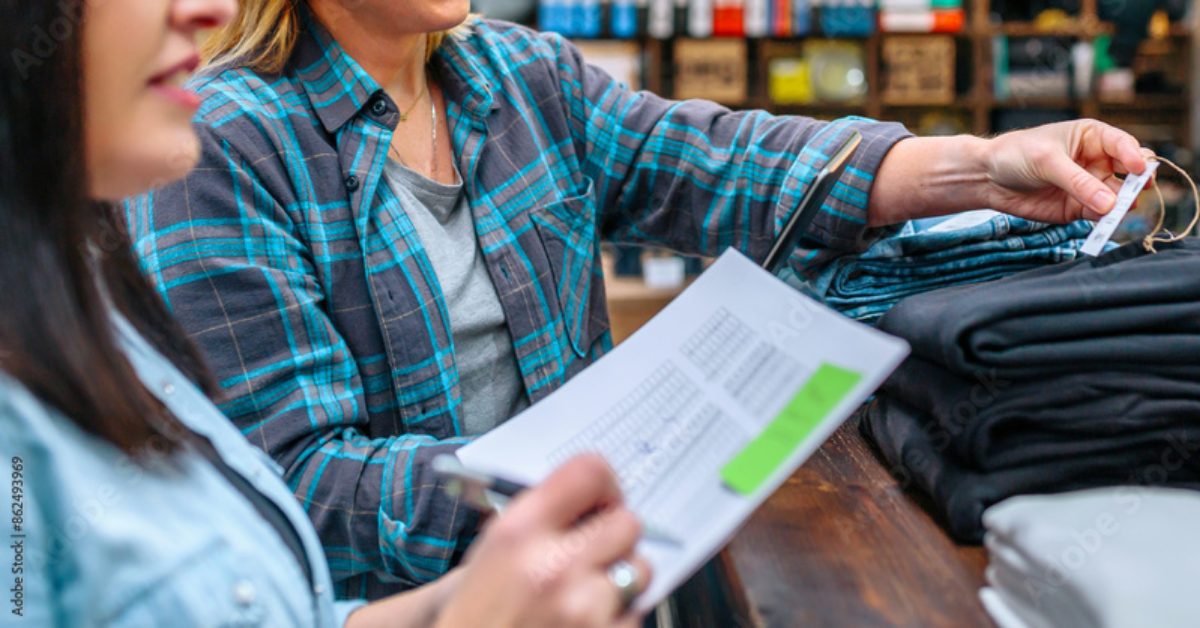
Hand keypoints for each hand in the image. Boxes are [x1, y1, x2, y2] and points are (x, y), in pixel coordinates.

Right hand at [433, 455, 651, 627]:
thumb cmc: (476, 615)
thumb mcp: (491, 551)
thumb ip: (540, 517)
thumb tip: (587, 499)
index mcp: (519, 532)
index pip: (589, 473)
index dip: (604, 484)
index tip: (603, 498)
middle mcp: (553, 567)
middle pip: (627, 522)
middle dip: (615, 534)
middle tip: (595, 549)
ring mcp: (582, 608)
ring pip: (640, 570)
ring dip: (621, 579)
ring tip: (585, 592)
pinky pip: (636, 612)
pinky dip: (616, 616)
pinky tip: (584, 620)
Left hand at [981, 119, 1153, 222]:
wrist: (988, 178)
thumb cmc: (1016, 155)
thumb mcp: (1047, 161)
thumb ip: (1077, 182)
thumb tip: (1109, 203)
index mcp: (1092, 137)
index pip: (1123, 145)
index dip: (1135, 156)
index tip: (1140, 168)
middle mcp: (1096, 161)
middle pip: (1128, 172)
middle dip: (1136, 182)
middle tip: (1138, 191)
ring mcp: (1090, 186)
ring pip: (1117, 196)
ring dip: (1122, 204)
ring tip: (1117, 209)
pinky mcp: (1078, 208)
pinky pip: (1099, 214)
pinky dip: (1104, 219)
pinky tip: (1103, 220)